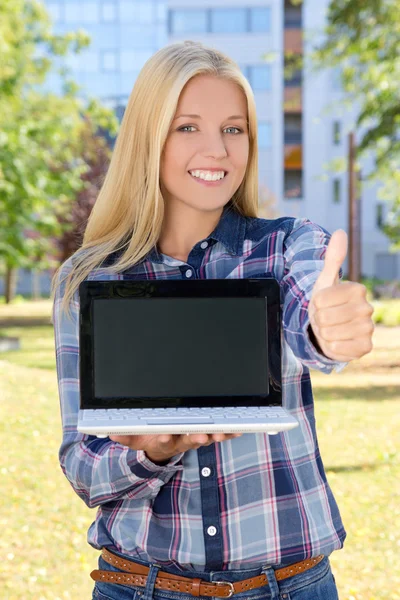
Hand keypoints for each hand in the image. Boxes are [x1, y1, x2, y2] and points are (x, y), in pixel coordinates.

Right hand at [109, 432, 241, 464]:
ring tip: (224, 432)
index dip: (165, 438)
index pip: (164, 440)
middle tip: (202, 437)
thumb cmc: (149, 439)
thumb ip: (125, 437)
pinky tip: (239, 428)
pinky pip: (220, 433)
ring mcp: (195, 438)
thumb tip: (112, 434)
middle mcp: (182, 440)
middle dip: (196, 438)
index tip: (165, 435)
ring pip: (208, 436)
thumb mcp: (135, 440)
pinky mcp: (207, 434)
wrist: (162, 446)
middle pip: (189, 439)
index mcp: (164, 440)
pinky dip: (230, 431)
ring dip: (217, 435)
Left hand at [308, 229, 373, 361]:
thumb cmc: (327, 302)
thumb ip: (333, 258)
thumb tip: (340, 232)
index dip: (315, 303)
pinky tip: (337, 340)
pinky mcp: (365, 348)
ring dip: (324, 333)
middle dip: (318, 319)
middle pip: (324, 317)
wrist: (332, 327)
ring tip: (330, 328)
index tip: (322, 303)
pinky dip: (331, 347)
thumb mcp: (325, 280)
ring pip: (329, 334)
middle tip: (325, 317)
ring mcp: (368, 329)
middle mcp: (367, 308)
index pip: (321, 299)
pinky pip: (337, 349)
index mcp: (358, 290)